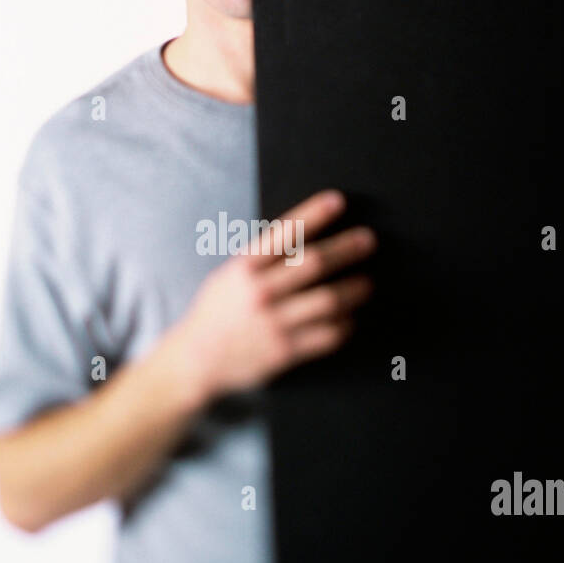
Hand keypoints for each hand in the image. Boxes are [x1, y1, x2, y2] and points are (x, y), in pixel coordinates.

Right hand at [174, 189, 376, 400]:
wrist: (196, 360)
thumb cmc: (216, 314)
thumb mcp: (229, 276)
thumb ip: (261, 260)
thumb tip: (302, 238)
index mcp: (244, 268)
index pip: (285, 233)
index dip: (314, 214)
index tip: (338, 202)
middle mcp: (260, 292)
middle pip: (315, 264)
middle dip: (347, 249)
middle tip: (368, 241)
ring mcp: (273, 323)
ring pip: (328, 300)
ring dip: (354, 289)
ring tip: (366, 283)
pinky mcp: (285, 351)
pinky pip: (328, 335)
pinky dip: (345, 324)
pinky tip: (350, 318)